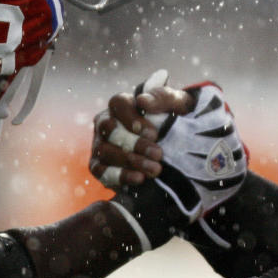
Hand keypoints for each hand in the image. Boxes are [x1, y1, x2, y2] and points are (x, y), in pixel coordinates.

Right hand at [90, 70, 191, 188]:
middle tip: (158, 154)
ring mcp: (100, 144)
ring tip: (155, 169)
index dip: (133, 118)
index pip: (118, 103)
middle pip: (109, 129)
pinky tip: (140, 178)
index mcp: (121, 104)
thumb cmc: (173, 118)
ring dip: (130, 161)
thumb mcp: (177, 105)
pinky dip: (120, 176)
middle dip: (134, 143)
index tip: (153, 133)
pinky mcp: (100, 167)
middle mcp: (105, 123)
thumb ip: (163, 98)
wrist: (178, 147)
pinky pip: (102, 172)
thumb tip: (142, 100)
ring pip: (105, 151)